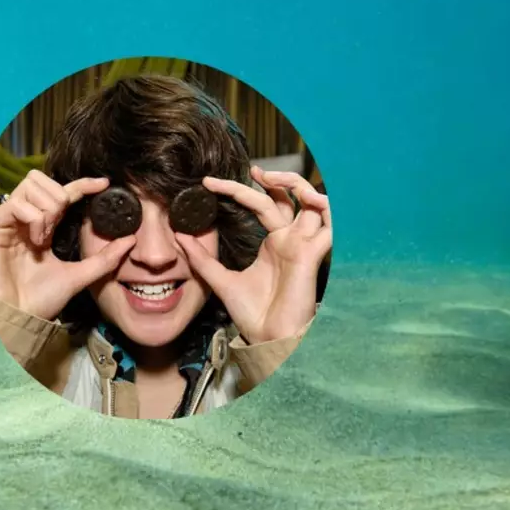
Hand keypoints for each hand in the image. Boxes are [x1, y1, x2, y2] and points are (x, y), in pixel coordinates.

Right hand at [0, 170, 135, 321]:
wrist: (18, 319)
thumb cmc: (39, 301)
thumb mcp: (78, 276)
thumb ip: (104, 259)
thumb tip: (130, 240)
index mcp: (41, 227)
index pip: (62, 193)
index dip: (82, 184)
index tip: (104, 184)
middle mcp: (22, 219)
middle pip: (42, 180)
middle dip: (59, 198)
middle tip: (58, 227)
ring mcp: (6, 221)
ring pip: (30, 185)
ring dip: (47, 209)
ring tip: (44, 237)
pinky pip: (16, 203)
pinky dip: (33, 219)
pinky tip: (35, 241)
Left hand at [175, 166, 331, 343]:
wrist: (267, 339)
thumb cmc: (253, 315)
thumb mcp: (220, 280)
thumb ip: (202, 258)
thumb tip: (180, 236)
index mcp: (273, 243)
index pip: (261, 203)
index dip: (240, 189)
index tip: (210, 184)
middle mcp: (290, 240)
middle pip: (289, 196)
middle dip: (274, 177)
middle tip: (251, 170)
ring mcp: (303, 245)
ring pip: (314, 201)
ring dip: (298, 184)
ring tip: (271, 177)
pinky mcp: (313, 254)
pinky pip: (329, 222)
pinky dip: (322, 205)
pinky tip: (304, 198)